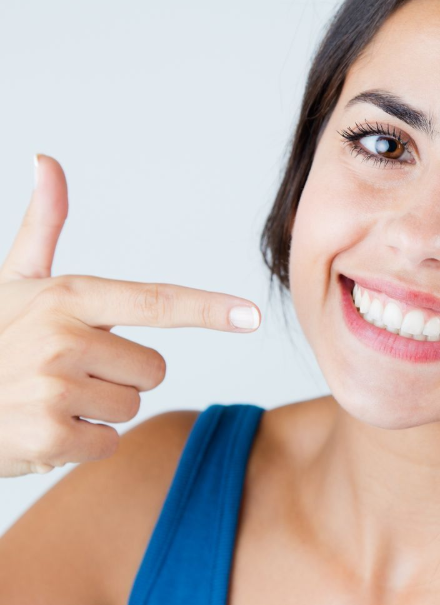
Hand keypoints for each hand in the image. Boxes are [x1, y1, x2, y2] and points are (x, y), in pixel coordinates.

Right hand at [0, 154, 261, 477]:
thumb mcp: (12, 282)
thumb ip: (42, 227)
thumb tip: (47, 161)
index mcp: (65, 297)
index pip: (154, 302)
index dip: (208, 309)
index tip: (251, 315)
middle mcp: (62, 338)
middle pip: (154, 369)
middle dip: (120, 377)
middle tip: (65, 373)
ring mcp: (55, 389)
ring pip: (131, 405)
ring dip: (98, 410)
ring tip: (49, 398)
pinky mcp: (48, 437)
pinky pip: (107, 442)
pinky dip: (81, 443)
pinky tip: (41, 427)